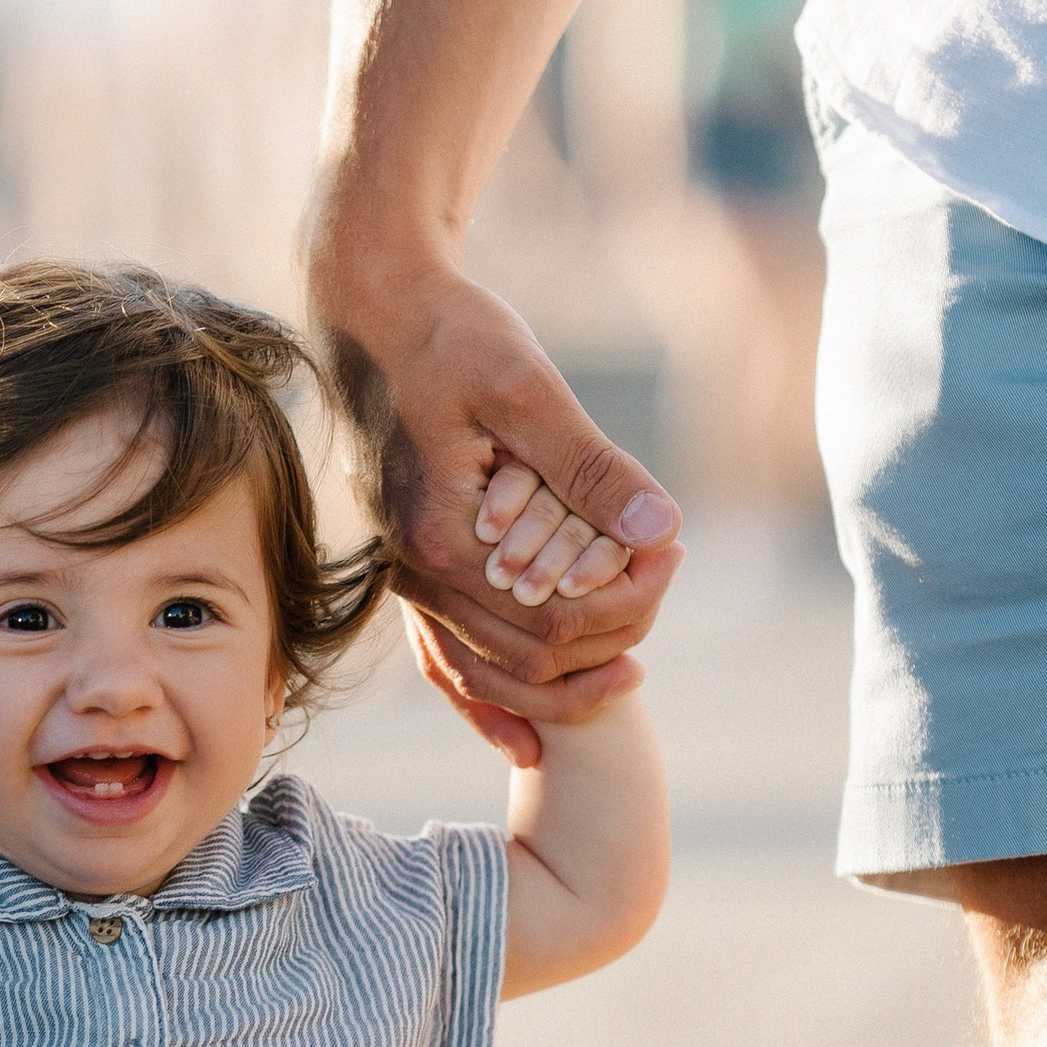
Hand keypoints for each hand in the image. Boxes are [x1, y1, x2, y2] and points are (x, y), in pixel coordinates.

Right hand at [309, 208, 681, 736]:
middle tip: (665, 584)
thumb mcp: (525, 384)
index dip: (629, 601)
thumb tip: (659, 527)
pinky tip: (531, 740)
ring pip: (489, 677)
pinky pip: (445, 664)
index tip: (676, 551)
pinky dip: (490, 705)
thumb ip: (588, 463)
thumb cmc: (447, 333)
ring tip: (630, 659)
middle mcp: (416, 576)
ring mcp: (406, 579)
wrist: (370, 307)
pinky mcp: (409, 567)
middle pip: (529, 659)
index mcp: (443, 540)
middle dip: (609, 639)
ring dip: (562, 681)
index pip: (556, 620)